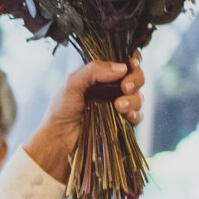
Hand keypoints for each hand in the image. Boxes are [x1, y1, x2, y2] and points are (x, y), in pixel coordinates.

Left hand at [21, 57, 144, 181]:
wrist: (60, 139)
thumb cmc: (61, 109)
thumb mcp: (72, 83)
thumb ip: (94, 70)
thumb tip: (122, 68)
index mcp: (100, 75)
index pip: (124, 62)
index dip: (133, 60)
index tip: (132, 63)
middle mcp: (112, 88)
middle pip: (136, 77)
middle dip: (135, 79)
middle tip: (125, 87)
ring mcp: (118, 106)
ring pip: (138, 96)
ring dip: (133, 99)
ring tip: (119, 106)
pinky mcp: (122, 123)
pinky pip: (137, 116)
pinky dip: (136, 114)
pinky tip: (128, 116)